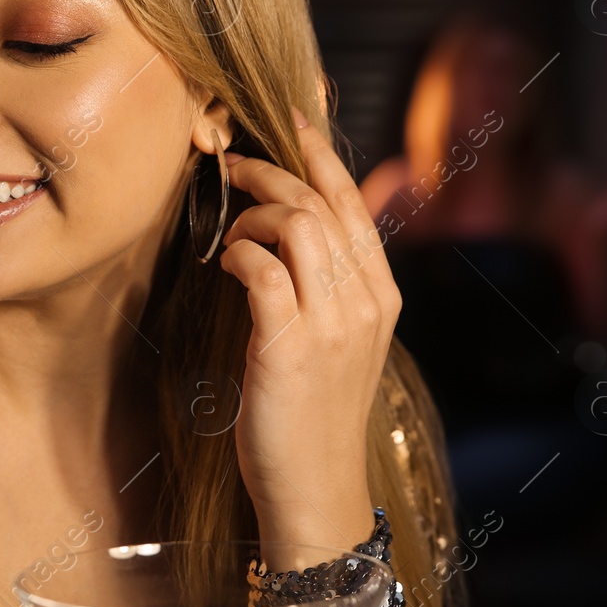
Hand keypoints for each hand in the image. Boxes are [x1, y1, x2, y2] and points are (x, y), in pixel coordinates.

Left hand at [218, 106, 400, 551]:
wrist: (314, 492)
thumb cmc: (311, 416)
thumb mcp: (335, 343)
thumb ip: (325, 288)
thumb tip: (291, 232)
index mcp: (381, 295)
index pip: (352, 203)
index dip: (320, 153)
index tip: (291, 115)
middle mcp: (365, 302)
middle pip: (323, 202)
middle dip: (273, 168)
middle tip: (230, 160)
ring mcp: (332, 324)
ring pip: (298, 225)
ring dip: (254, 209)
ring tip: (228, 220)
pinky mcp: (289, 346)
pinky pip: (262, 269)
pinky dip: (238, 252)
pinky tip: (224, 260)